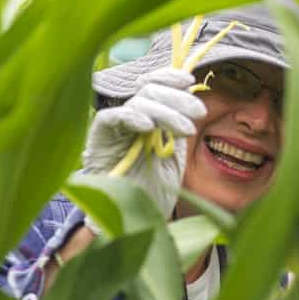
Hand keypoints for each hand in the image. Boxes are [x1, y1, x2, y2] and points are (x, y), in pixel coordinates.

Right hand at [82, 67, 205, 225]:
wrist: (135, 221)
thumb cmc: (155, 191)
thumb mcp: (176, 155)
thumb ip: (179, 128)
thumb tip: (194, 100)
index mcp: (147, 117)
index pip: (153, 84)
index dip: (169, 77)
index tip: (190, 82)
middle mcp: (129, 118)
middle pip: (149, 90)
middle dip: (177, 97)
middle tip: (199, 112)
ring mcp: (114, 128)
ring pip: (137, 101)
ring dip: (166, 111)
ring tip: (187, 130)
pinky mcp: (99, 140)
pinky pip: (111, 118)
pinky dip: (131, 116)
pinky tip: (148, 126)